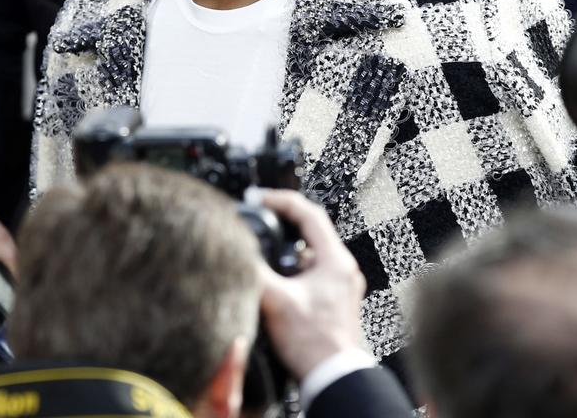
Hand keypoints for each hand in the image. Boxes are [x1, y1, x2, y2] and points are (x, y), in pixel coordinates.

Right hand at [256, 189, 366, 380]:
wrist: (333, 377)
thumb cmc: (314, 343)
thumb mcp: (277, 301)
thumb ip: (254, 272)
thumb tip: (235, 252)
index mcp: (335, 260)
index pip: (309, 213)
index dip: (280, 200)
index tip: (259, 198)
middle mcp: (341, 269)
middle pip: (309, 232)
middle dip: (281, 224)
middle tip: (258, 220)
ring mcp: (339, 286)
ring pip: (309, 255)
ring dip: (285, 251)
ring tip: (262, 252)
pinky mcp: (333, 302)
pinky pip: (310, 274)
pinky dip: (291, 271)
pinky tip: (275, 282)